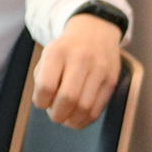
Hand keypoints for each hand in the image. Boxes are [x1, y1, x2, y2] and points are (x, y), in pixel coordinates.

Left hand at [31, 13, 122, 128]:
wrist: (95, 31)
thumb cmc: (66, 50)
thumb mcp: (48, 55)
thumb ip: (42, 80)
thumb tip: (47, 106)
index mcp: (58, 52)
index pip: (46, 86)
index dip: (40, 102)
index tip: (42, 102)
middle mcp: (80, 58)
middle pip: (68, 99)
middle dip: (57, 115)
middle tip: (54, 114)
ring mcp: (99, 69)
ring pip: (84, 108)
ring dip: (71, 120)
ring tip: (66, 117)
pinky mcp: (111, 80)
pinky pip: (97, 110)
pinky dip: (84, 120)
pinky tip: (77, 117)